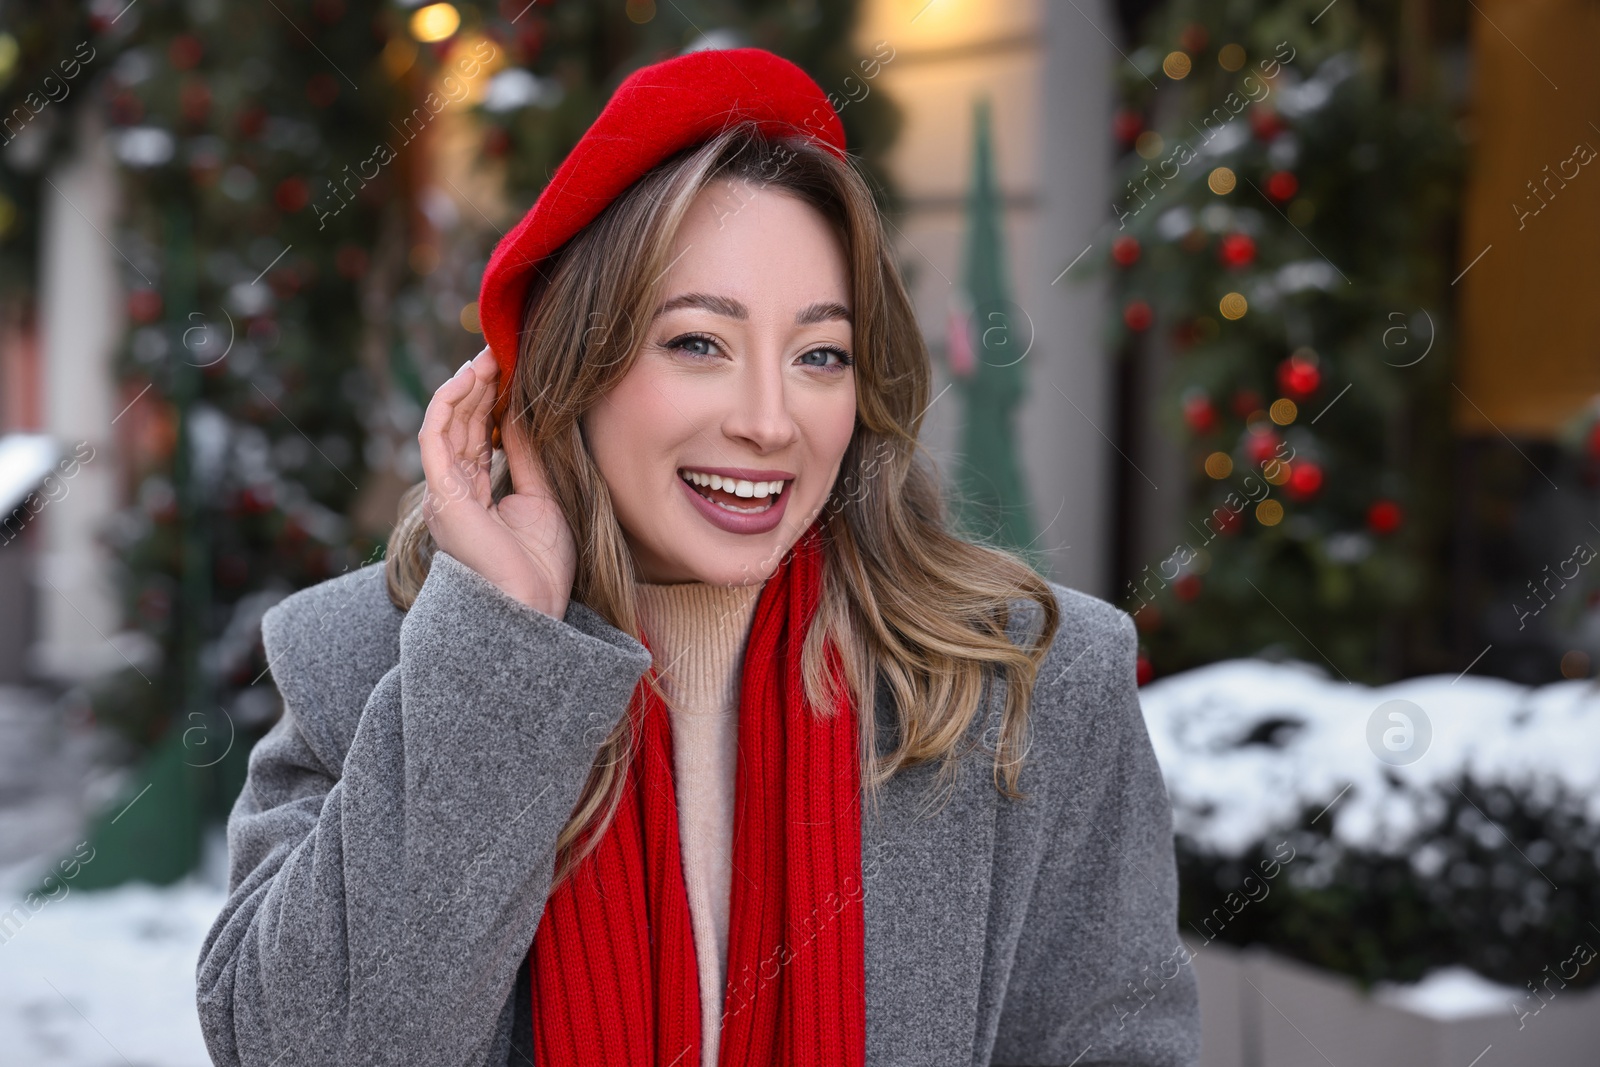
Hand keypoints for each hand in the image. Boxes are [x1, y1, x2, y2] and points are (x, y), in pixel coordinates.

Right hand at [418, 347, 576, 617]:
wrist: (528, 609)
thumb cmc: (538, 568)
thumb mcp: (542, 497)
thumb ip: (530, 455)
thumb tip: (529, 411)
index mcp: (476, 494)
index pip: (481, 434)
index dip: (494, 400)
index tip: (515, 370)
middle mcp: (454, 490)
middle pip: (464, 424)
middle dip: (481, 386)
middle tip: (502, 351)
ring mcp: (444, 491)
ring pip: (448, 423)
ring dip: (467, 386)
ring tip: (489, 356)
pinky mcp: (441, 493)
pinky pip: (435, 436)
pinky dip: (449, 403)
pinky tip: (467, 377)